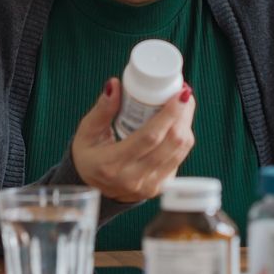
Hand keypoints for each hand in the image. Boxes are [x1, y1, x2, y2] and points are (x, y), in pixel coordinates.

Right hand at [71, 77, 195, 203]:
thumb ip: (102, 109)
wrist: (90, 186)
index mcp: (112, 164)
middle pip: (171, 143)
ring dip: (186, 126)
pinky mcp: (158, 188)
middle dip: (183, 115)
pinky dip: (181, 140)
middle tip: (183, 95)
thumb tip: (115, 85)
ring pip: (180, 151)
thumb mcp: (87, 131)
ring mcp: (148, 186)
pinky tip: (176, 125)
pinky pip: (178, 160)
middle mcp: (133, 179)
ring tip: (182, 106)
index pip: (150, 137)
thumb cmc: (88, 156)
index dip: (170, 114)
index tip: (181, 94)